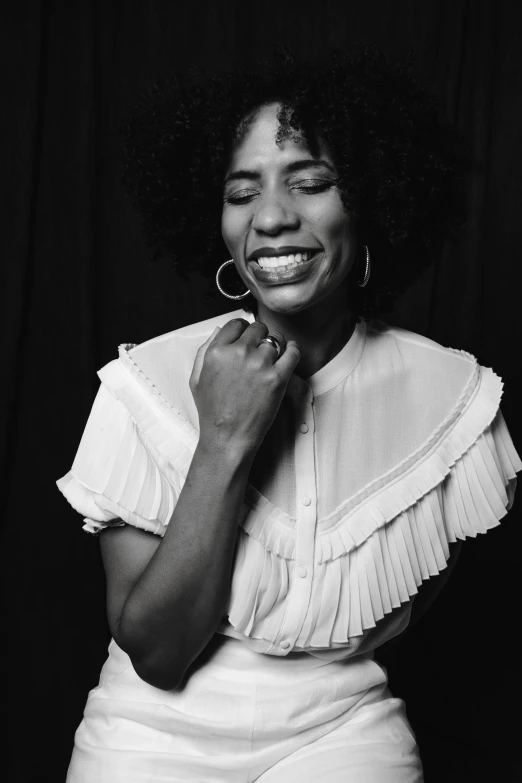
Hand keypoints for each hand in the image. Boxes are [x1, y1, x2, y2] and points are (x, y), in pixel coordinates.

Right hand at [190, 319, 300, 454]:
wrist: (228, 437)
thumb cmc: (212, 412)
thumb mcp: (197, 378)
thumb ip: (205, 350)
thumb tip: (218, 330)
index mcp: (217, 351)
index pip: (236, 324)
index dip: (243, 329)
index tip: (247, 336)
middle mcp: (239, 353)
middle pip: (258, 329)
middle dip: (259, 336)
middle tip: (260, 349)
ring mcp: (260, 364)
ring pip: (275, 339)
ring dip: (276, 345)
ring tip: (273, 356)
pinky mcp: (278, 378)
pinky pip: (293, 353)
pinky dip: (293, 349)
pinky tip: (291, 351)